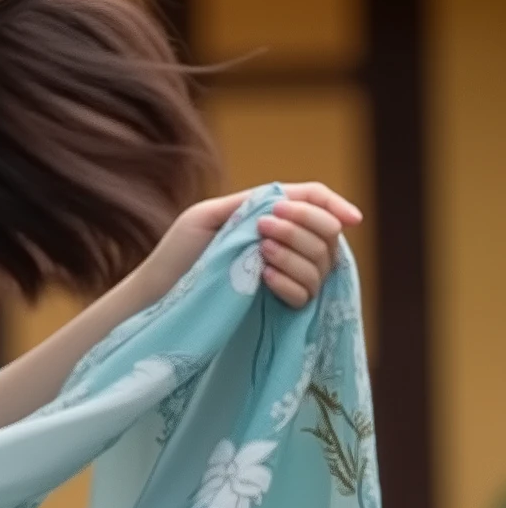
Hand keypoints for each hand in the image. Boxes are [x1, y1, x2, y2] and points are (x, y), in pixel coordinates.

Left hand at [140, 181, 362, 308]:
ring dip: (295, 252)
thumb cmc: (178, 252)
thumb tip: (294, 199)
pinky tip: (265, 278)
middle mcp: (285, 248)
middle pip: (328, 234)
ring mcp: (284, 278)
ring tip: (260, 251)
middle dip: (304, 226)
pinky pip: (305, 295)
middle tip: (264, 225)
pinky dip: (291, 282)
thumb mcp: (212, 215)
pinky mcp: (276, 307)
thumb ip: (253, 202)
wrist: (157, 293)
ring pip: (321, 264)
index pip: (318, 205)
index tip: (351, 218)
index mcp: (271, 220)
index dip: (336, 207)